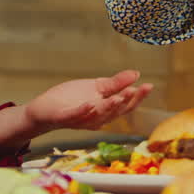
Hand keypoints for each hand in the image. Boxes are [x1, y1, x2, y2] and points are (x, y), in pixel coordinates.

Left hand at [24, 69, 153, 131]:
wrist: (45, 108)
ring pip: (99, 115)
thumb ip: (116, 83)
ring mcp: (81, 119)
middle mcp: (97, 118)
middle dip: (126, 101)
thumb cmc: (71, 99)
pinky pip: (76, 116)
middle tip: (136, 90)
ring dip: (109, 107)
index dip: (138, 97)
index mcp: (106, 110)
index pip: (126, 105)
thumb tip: (136, 73)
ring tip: (118, 97)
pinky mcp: (65, 118)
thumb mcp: (96, 87)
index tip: (149, 85)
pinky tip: (90, 104)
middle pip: (115, 112)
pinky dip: (83, 111)